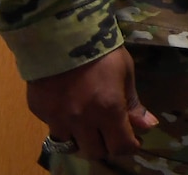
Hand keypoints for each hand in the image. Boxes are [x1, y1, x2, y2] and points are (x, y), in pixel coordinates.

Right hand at [26, 48, 157, 161]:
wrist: (60, 36)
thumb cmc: (102, 52)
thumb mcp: (125, 73)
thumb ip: (133, 104)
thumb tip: (147, 126)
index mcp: (108, 110)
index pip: (121, 146)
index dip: (130, 147)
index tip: (133, 140)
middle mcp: (82, 120)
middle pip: (95, 152)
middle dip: (106, 145)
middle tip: (109, 132)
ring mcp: (58, 118)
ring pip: (71, 145)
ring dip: (82, 139)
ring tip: (88, 124)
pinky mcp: (40, 113)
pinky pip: (53, 128)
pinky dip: (64, 125)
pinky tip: (69, 108)